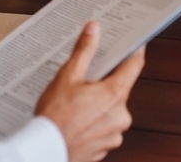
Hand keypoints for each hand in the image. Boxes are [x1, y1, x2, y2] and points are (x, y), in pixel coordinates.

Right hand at [36, 22, 144, 161]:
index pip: (134, 66)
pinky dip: (94, 124)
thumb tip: (93, 30)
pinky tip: (77, 121)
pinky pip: (104, 129)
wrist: (44, 151)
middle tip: (85, 84)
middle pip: (119, 90)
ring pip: (111, 111)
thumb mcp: (67, 77)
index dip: (135, 52)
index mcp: (115, 95)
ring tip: (76, 107)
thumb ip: (84, 51)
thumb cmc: (54, 117)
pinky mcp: (106, 148)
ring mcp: (114, 134)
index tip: (136, 44)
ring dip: (99, 106)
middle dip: (104, 85)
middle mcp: (120, 115)